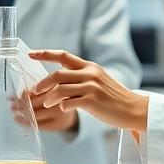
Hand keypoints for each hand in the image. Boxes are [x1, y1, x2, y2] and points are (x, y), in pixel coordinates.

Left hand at [28, 49, 147, 133]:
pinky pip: (68, 102)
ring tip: (47, 104)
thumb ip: (79, 76)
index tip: (30, 54)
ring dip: (49, 98)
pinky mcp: (93, 101)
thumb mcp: (97, 80)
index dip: (45, 54)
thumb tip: (56, 78)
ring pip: (60, 89)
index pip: (63, 55)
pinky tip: (64, 109)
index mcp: (89, 66)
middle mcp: (90, 73)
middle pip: (57, 75)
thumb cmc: (111, 97)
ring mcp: (92, 87)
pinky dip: (62, 106)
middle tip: (36, 92)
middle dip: (42, 84)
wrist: (132, 109)